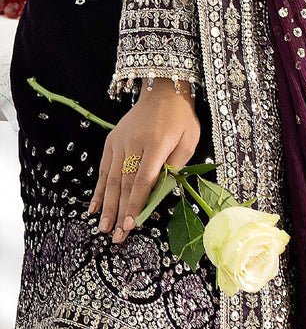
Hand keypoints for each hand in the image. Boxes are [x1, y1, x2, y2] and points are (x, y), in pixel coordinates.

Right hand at [88, 78, 199, 242]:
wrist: (161, 91)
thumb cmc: (180, 118)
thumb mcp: (189, 139)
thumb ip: (176, 164)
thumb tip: (162, 190)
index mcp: (157, 144)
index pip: (143, 180)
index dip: (136, 204)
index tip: (131, 225)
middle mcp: (134, 144)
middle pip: (125, 184)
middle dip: (120, 213)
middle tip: (116, 237)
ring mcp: (120, 142)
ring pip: (111, 179)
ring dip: (107, 206)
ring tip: (103, 228)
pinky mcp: (111, 141)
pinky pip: (104, 169)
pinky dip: (99, 190)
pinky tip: (95, 208)